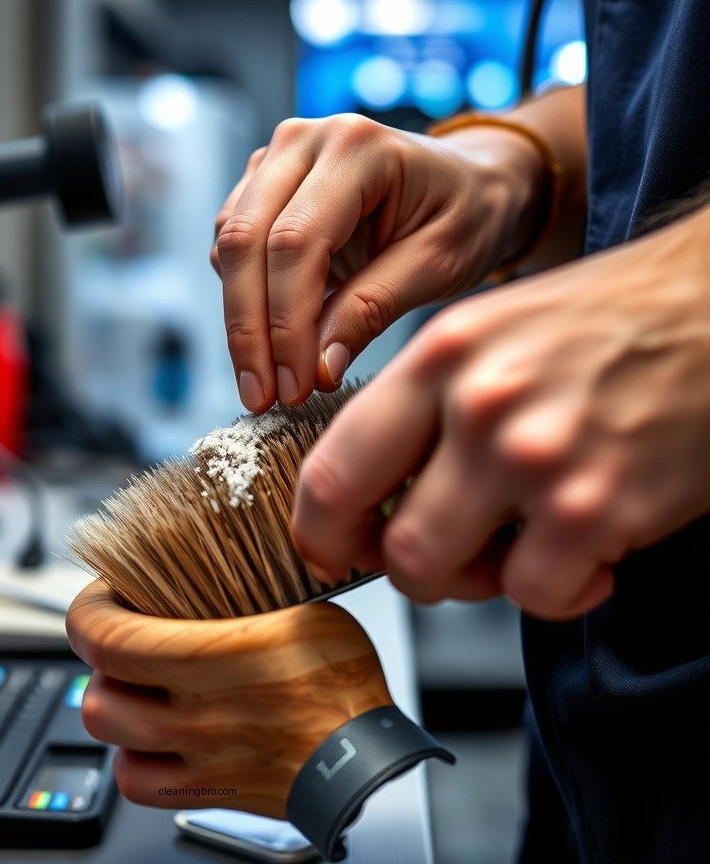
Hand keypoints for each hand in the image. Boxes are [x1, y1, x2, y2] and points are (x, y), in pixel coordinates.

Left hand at [64, 580, 390, 816]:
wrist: (368, 765)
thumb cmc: (344, 682)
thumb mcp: (307, 608)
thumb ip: (257, 585)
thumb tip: (230, 543)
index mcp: (214, 658)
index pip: (109, 639)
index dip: (87, 614)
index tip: (99, 598)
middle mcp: (196, 712)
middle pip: (98, 693)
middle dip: (98, 661)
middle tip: (117, 639)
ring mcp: (197, 756)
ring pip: (111, 738)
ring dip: (113, 706)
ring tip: (130, 684)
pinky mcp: (206, 791)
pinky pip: (137, 783)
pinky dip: (132, 757)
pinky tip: (151, 735)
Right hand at [210, 113, 544, 410]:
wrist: (468, 184)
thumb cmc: (465, 217)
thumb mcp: (439, 265)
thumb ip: (373, 309)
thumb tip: (316, 369)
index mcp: (357, 148)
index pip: (296, 242)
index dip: (287, 324)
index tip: (294, 387)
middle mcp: (303, 141)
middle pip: (245, 242)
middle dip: (249, 330)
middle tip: (262, 396)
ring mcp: (275, 159)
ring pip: (229, 247)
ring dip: (241, 321)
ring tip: (267, 382)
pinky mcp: (260, 186)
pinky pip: (232, 249)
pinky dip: (244, 301)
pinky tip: (273, 342)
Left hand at [291, 209, 709, 619]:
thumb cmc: (602, 324)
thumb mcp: (488, 333)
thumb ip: (424, 405)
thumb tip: (371, 485)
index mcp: (437, 357)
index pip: (333, 466)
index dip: (317, 529)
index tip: (327, 547)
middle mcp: (476, 404)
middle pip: (382, 540)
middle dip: (394, 569)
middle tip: (427, 564)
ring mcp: (535, 456)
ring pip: (442, 574)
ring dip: (473, 583)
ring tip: (516, 550)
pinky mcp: (598, 505)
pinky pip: (535, 595)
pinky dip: (556, 592)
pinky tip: (586, 556)